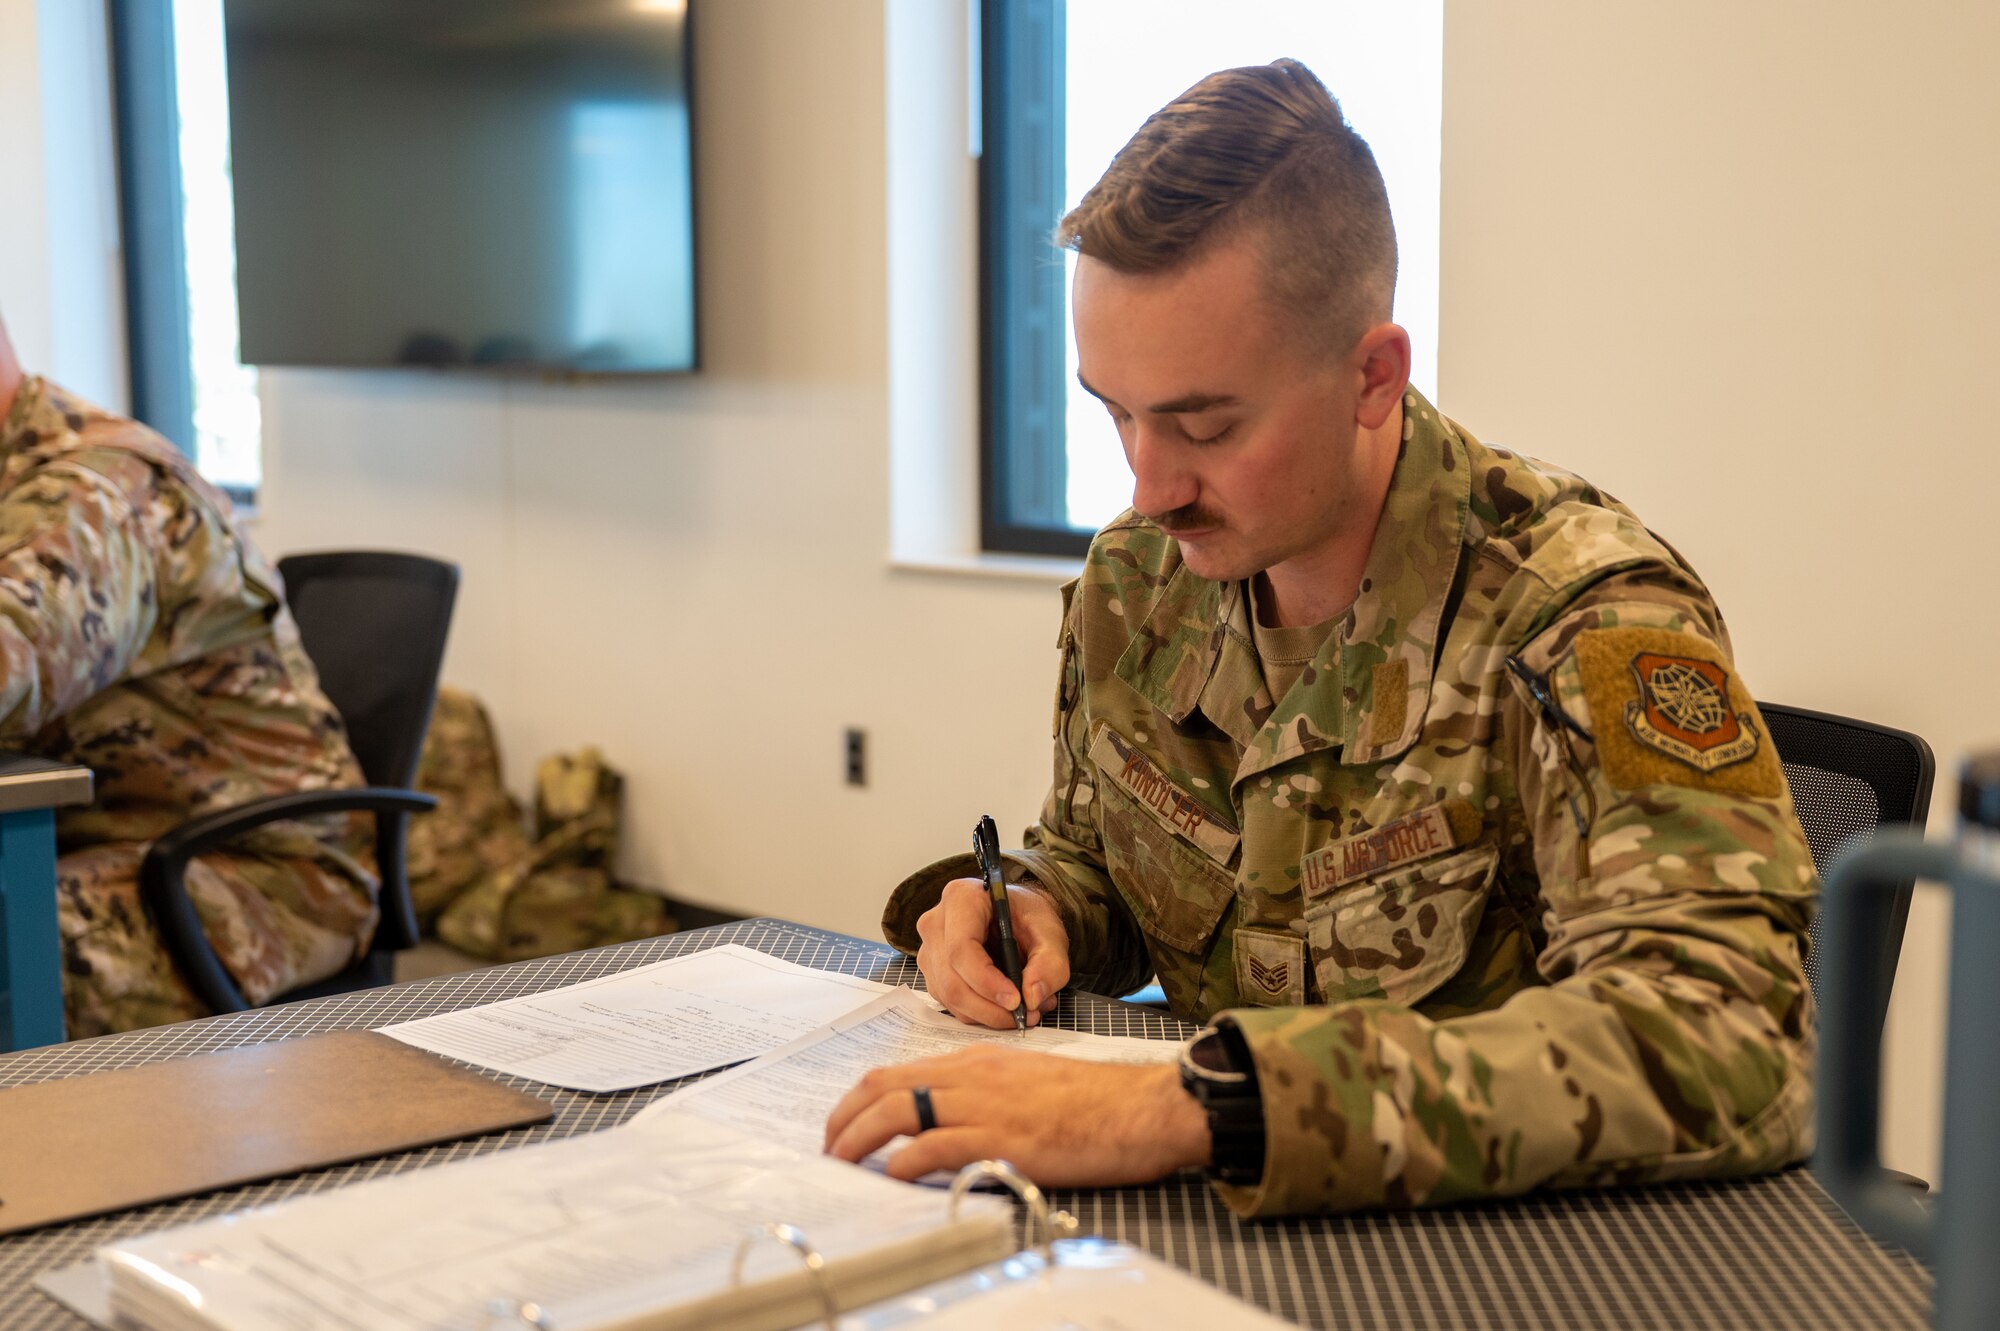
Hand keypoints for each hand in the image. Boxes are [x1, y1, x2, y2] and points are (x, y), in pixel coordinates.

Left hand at [823, 1047, 1209, 1186]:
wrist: (1141, 1106)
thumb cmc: (1096, 1101)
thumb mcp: (1030, 1082)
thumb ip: (987, 1094)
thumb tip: (949, 1123)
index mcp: (978, 1060)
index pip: (898, 1072)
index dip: (858, 1099)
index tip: (842, 1125)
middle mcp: (973, 1076)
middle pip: (884, 1086)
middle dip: (842, 1118)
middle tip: (828, 1149)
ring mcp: (986, 1106)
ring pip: (898, 1111)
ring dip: (858, 1140)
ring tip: (842, 1164)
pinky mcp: (1003, 1139)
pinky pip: (936, 1146)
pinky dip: (904, 1163)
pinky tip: (894, 1178)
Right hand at [915, 878, 1069, 1028]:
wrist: (1017, 915)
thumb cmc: (1028, 916)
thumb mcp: (1050, 932)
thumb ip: (1049, 964)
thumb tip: (1032, 997)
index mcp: (961, 898)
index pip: (961, 948)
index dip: (986, 981)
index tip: (1016, 1000)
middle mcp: (936, 923)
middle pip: (952, 980)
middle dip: (989, 1007)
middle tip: (1025, 1016)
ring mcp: (929, 949)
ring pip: (950, 997)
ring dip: (987, 1014)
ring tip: (1024, 1010)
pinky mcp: (933, 972)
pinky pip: (951, 1003)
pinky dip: (980, 1013)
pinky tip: (1005, 1006)